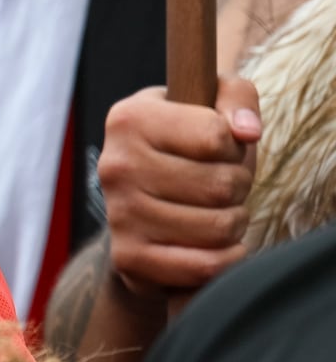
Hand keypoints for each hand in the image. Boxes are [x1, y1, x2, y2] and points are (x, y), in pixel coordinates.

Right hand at [98, 77, 260, 298]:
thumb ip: (236, 96)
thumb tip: (246, 131)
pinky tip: (213, 243)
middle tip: (220, 185)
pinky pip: (205, 265)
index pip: (218, 135)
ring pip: (219, 227)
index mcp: (129, 119)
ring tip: (214, 210)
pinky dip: (226, 258)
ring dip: (233, 223)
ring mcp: (119, 214)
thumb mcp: (207, 102)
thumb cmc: (185, 147)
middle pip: (222, 184)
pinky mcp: (129, 257)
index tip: (219, 148)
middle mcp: (116, 165)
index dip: (234, 145)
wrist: (140, 198)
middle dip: (237, 187)